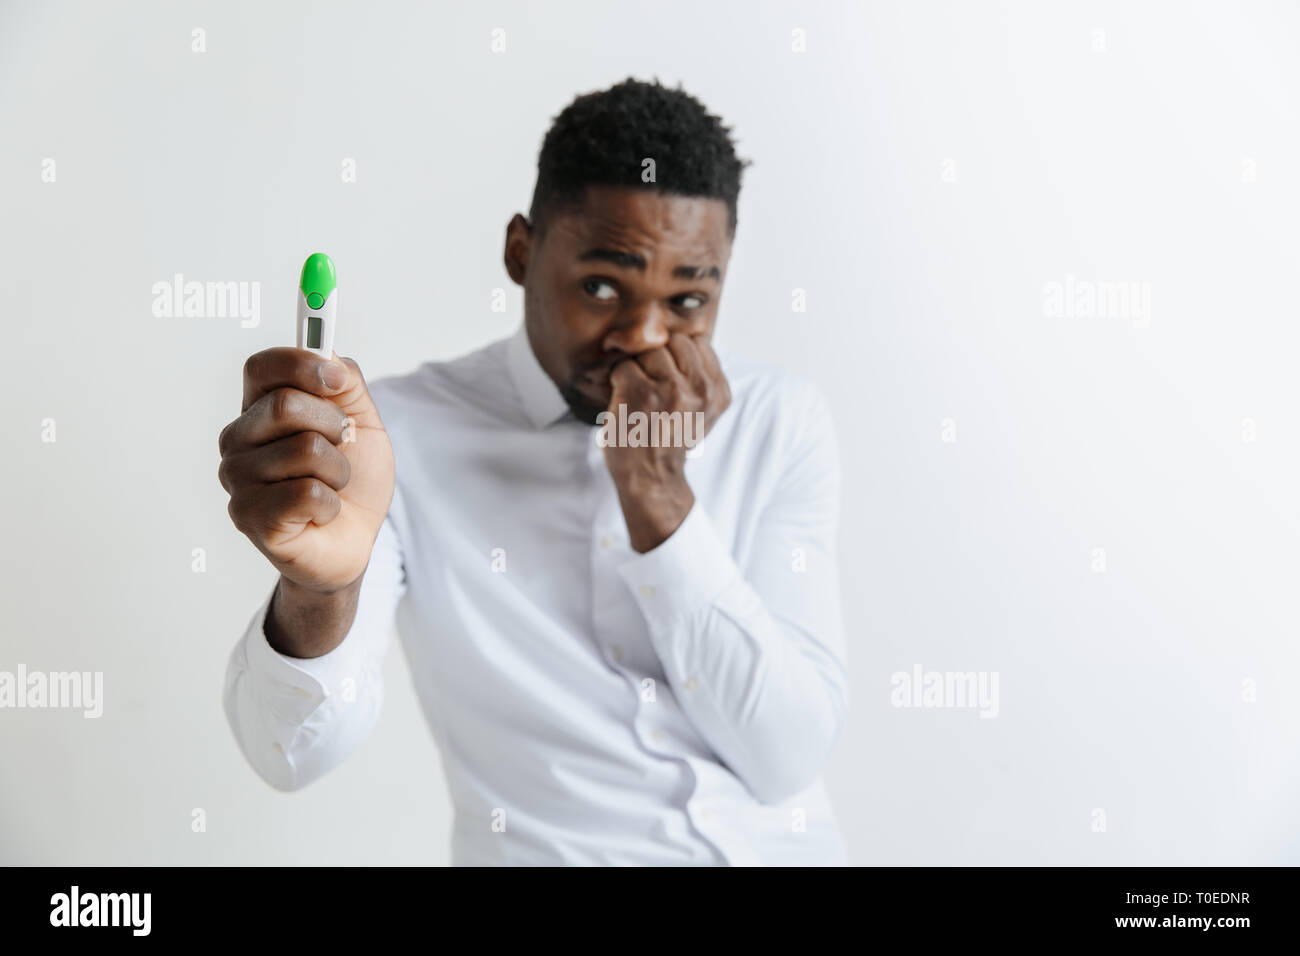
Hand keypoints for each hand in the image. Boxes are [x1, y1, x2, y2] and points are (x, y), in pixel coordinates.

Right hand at [218, 348, 394, 593]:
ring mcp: (238, 480)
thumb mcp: (363, 420)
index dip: (300, 364)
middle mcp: (238, 440)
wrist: (354, 540)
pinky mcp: (249, 517)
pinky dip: (330, 503)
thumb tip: (328, 359)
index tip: (335, 379)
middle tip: (340, 449)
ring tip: (329, 486)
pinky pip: (308, 492)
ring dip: (337, 471)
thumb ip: (346, 381)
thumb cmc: (352, 479)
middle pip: (286, 405)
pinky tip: (320, 513)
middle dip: (335, 426)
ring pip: (305, 450)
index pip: (262, 367)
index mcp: (259, 408)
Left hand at [602, 332, 730, 551]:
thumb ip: (703, 376)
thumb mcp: (703, 411)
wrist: (651, 477)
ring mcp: (670, 390)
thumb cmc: (671, 440)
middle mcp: (700, 389)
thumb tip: (684, 338)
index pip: (698, 342)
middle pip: (674, 341)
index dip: (678, 355)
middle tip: (652, 386)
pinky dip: (618, 381)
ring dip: (638, 369)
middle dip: (658, 358)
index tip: (671, 378)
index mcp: (718, 391)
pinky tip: (625, 401)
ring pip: (649, 350)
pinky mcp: (640, 393)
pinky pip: (624, 366)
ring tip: (639, 394)